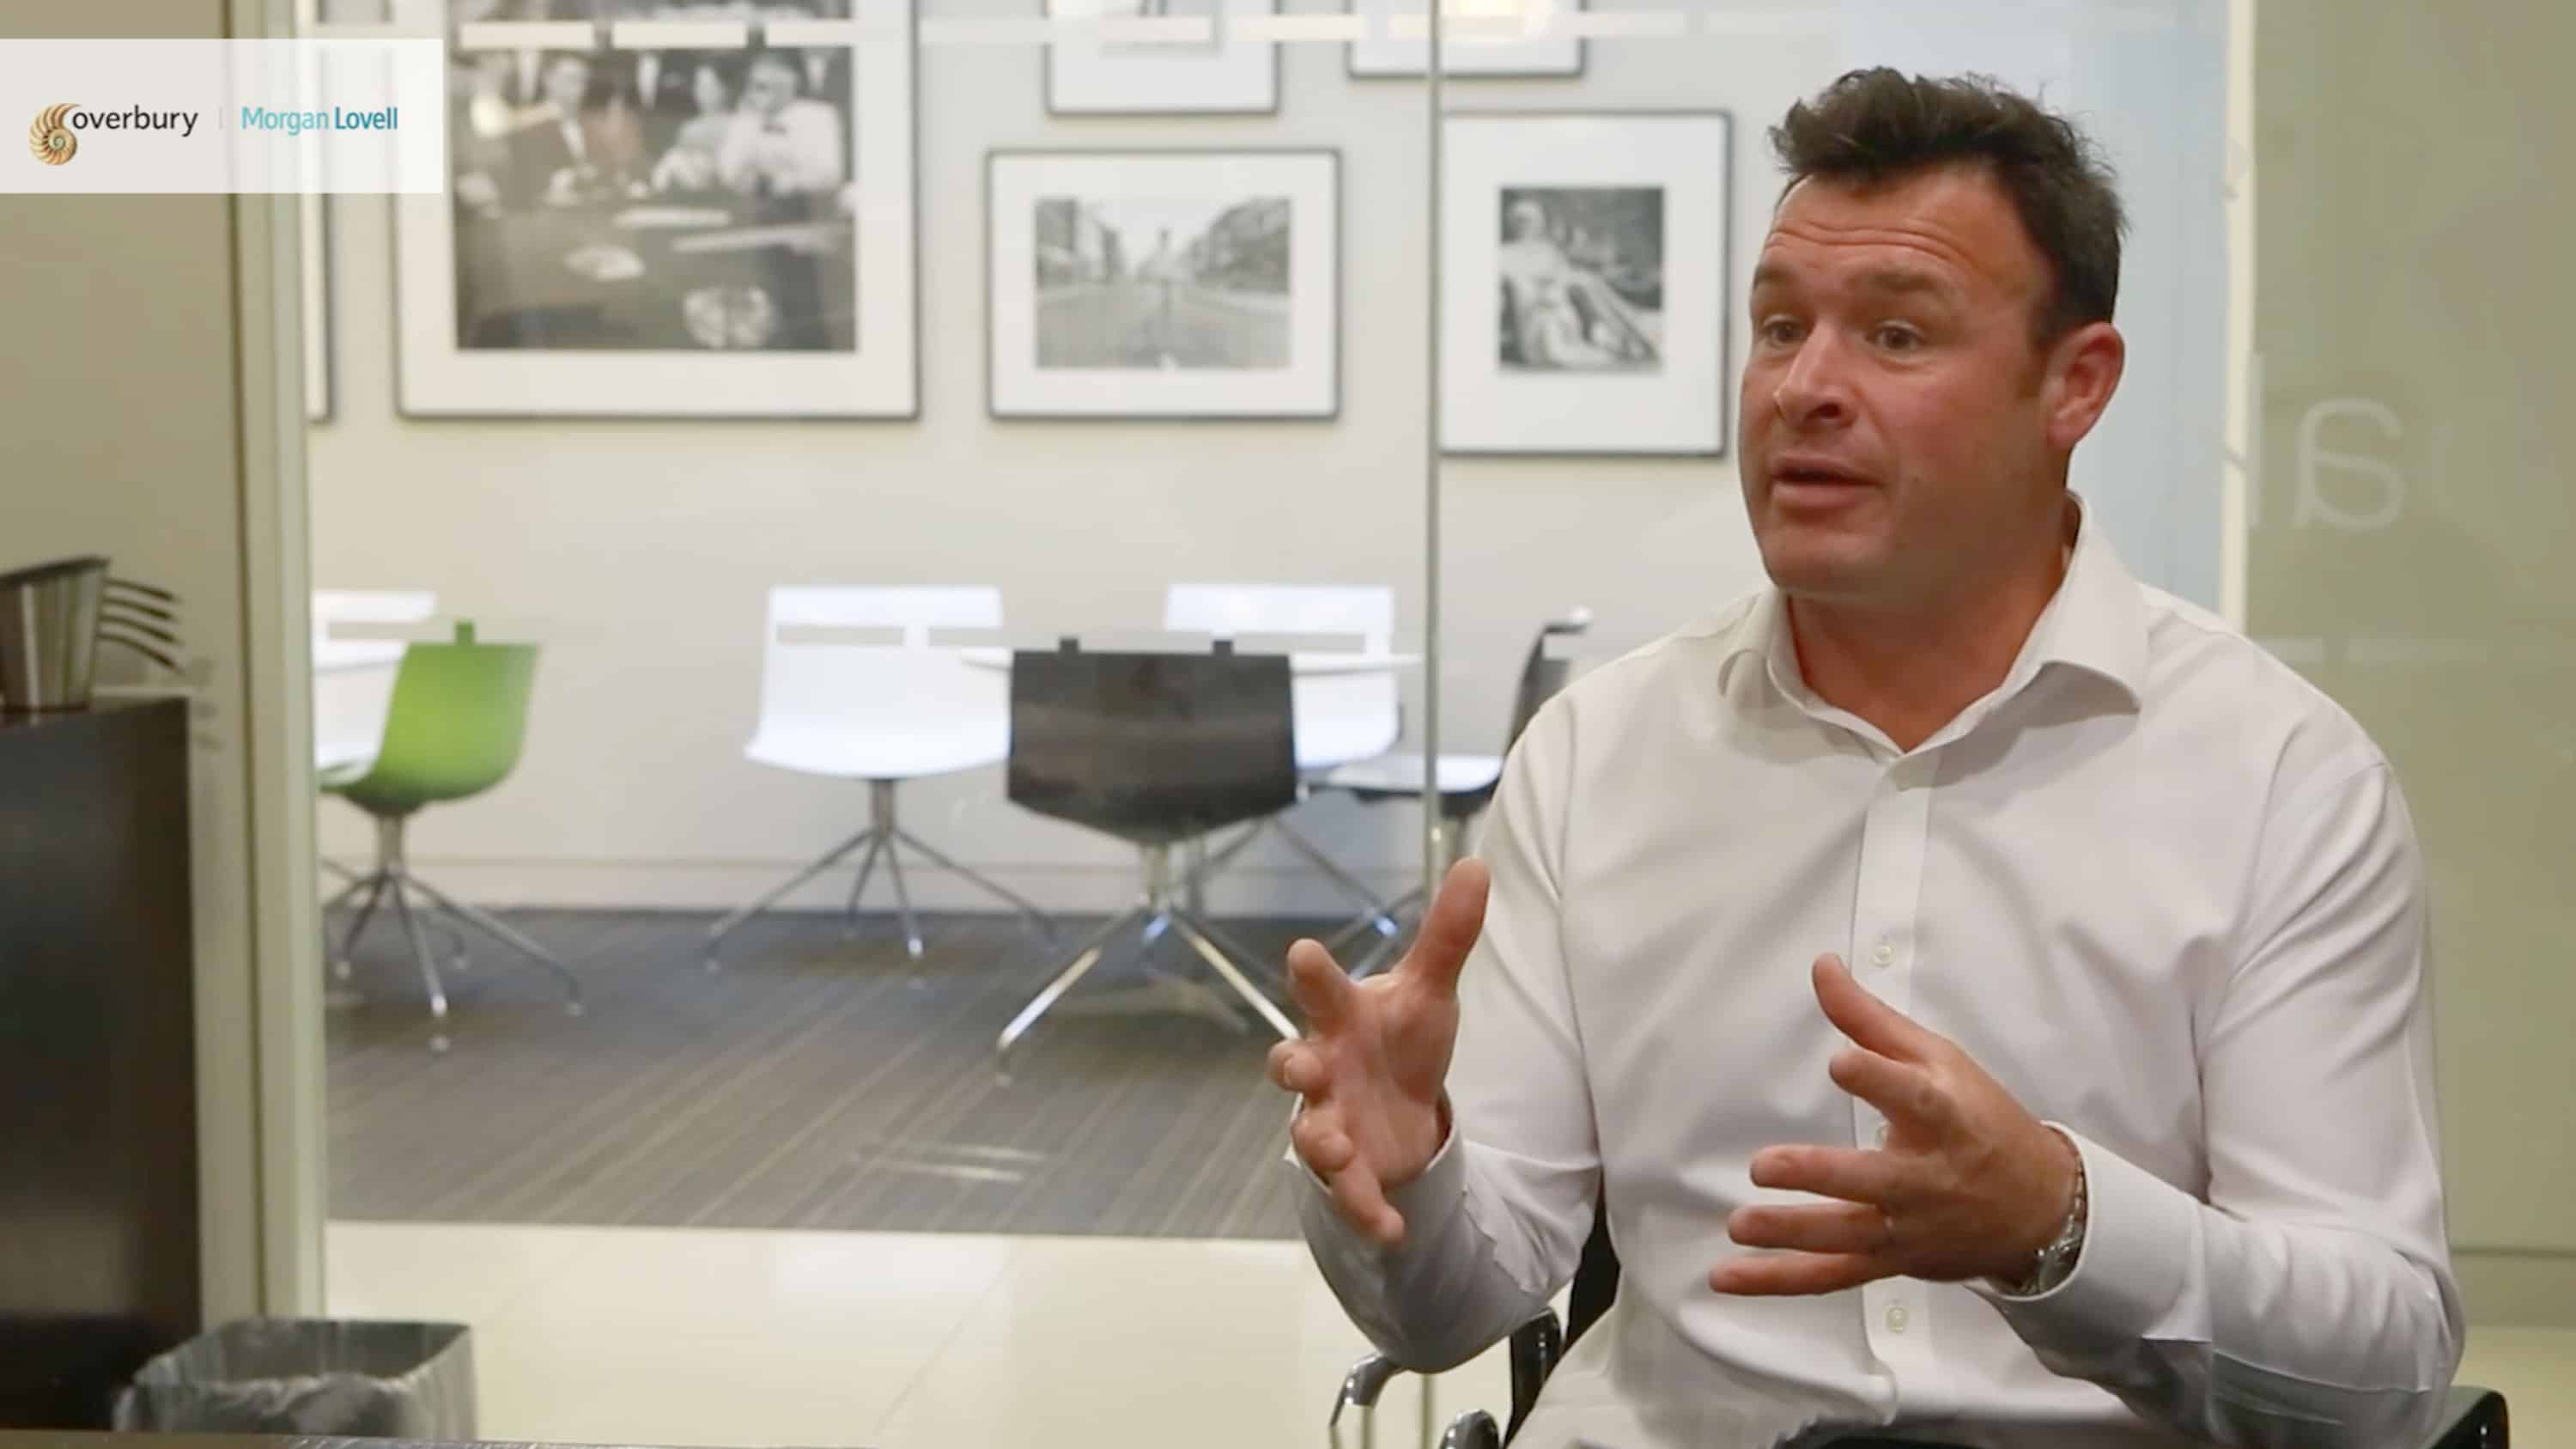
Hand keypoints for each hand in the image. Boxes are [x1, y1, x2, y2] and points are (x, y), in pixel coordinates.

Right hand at [1267, 858, 1490, 1246]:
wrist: (1403, 1108)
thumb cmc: (1401, 1040)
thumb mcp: (1430, 991)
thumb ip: (1448, 935)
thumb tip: (1476, 862)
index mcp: (1342, 1020)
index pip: (1320, 991)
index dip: (1311, 974)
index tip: (1302, 952)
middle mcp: (1324, 1070)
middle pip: (1292, 1066)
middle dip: (1291, 1066)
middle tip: (1300, 1065)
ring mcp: (1331, 1122)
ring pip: (1310, 1135)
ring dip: (1320, 1143)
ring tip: (1337, 1149)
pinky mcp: (1352, 1172)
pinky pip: (1351, 1197)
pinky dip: (1368, 1214)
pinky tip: (1392, 1232)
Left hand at [1711, 954, 2079, 1295]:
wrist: (2041, 1208)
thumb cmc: (1980, 1119)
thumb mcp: (1937, 1059)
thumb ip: (1870, 1019)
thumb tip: (1821, 965)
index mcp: (1945, 1117)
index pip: (1914, 1097)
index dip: (1878, 1078)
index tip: (1840, 1061)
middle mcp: (1929, 1177)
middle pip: (1874, 1179)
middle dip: (1822, 1176)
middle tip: (1765, 1166)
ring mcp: (1910, 1227)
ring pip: (1849, 1236)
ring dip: (1791, 1235)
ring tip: (1738, 1226)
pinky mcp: (1894, 1260)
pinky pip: (1832, 1275)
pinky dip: (1779, 1280)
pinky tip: (1726, 1276)